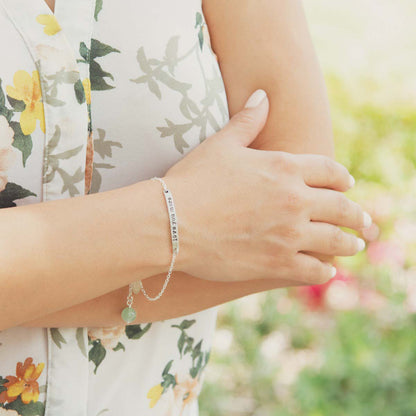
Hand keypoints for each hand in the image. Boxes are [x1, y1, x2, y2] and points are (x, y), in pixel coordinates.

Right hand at [164, 89, 369, 284]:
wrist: (172, 221)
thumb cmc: (193, 180)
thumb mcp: (221, 144)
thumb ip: (248, 120)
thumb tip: (263, 95)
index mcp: (285, 167)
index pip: (330, 171)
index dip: (342, 178)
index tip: (347, 185)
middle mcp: (295, 200)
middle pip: (341, 208)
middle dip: (356, 215)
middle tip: (363, 221)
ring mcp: (288, 234)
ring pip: (335, 241)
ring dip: (349, 244)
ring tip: (355, 247)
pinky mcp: (276, 263)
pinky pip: (314, 269)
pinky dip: (324, 270)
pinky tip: (327, 270)